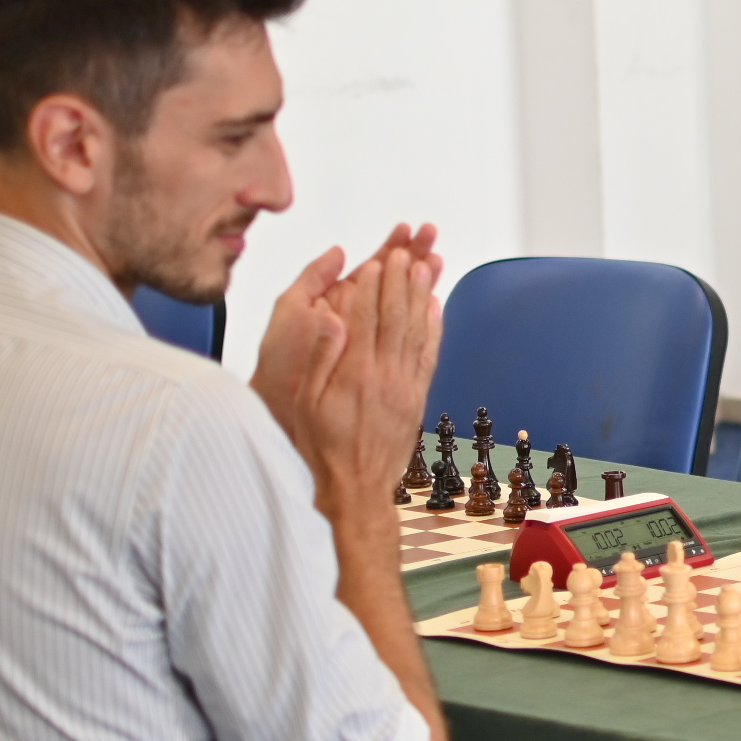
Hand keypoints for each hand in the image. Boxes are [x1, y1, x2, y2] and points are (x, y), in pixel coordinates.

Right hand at [257, 225, 444, 507]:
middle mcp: (384, 376)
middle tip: (404, 251)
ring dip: (420, 295)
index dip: (371, 286)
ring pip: (416, 330)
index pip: (365, 317)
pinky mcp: (416, 398)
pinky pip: (429, 355)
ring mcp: (404, 387)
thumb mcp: (304, 404)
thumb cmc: (320, 448)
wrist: (354, 489)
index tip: (375, 260)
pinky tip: (435, 307)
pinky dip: (433, 328)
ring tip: (424, 266)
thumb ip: (319, 358)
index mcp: (354, 373)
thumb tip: (332, 319)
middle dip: (400, 280)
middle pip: (395, 316)